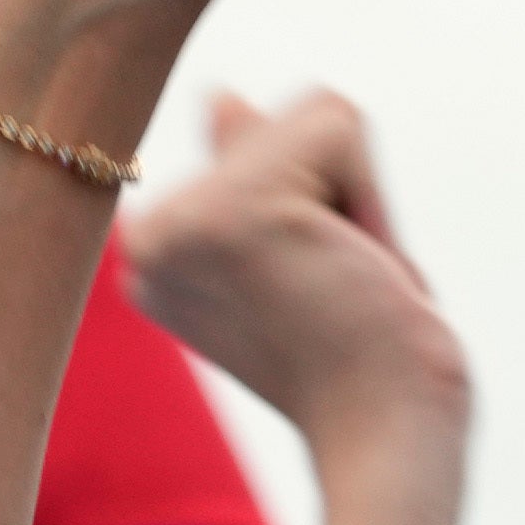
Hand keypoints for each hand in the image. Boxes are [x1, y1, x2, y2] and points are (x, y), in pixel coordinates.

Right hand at [125, 86, 467, 470]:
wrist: (381, 429)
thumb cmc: (358, 354)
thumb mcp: (299, 252)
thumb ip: (255, 171)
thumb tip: (216, 96)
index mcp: (153, 254)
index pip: (255, 147)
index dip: (316, 202)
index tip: (313, 285)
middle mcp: (142, 241)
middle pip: (277, 121)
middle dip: (337, 191)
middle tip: (337, 284)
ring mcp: (176, 225)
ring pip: (309, 116)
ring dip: (359, 193)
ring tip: (346, 276)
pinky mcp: (231, 213)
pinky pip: (333, 122)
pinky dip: (371, 190)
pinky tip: (352, 261)